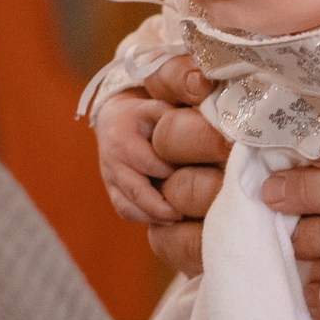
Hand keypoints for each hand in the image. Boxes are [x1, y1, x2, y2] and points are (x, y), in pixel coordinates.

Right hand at [89, 55, 226, 274]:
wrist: (117, 116)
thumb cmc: (148, 107)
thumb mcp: (161, 101)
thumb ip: (180, 106)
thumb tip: (209, 103)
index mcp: (123, 135)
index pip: (150, 163)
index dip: (173, 172)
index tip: (199, 176)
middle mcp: (112, 158)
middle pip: (136, 191)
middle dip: (163, 205)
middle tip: (189, 211)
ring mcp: (110, 176)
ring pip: (129, 206)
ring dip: (154, 215)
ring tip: (181, 217)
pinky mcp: (112, 189)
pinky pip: (125, 210)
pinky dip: (145, 217)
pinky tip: (168, 218)